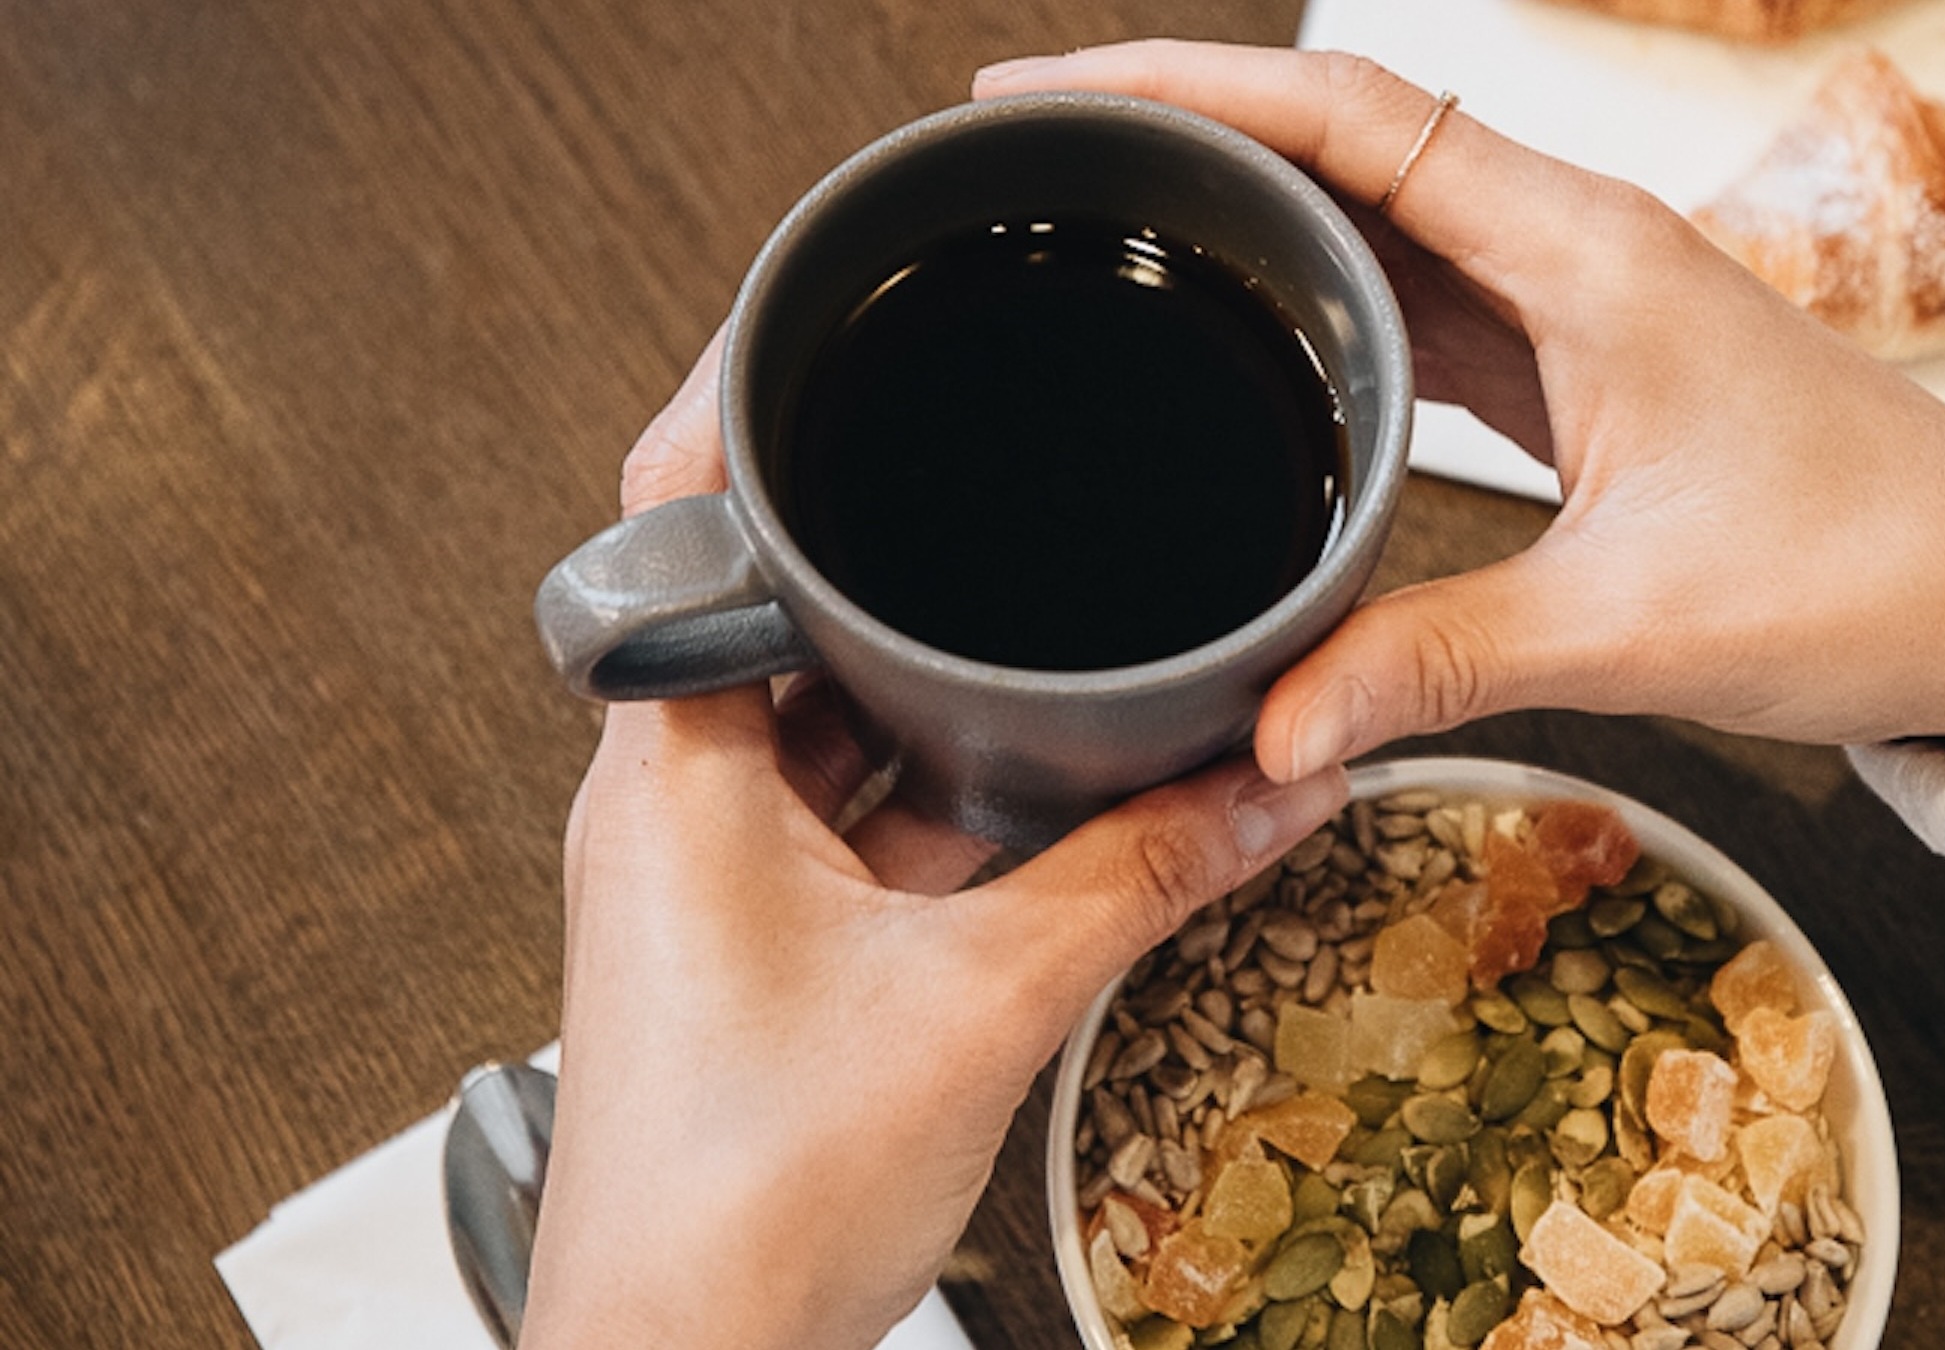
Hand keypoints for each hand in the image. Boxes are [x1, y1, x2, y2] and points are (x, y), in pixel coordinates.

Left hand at [519, 333, 1349, 1349]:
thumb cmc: (744, 1200)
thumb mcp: (986, 1001)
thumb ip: (1142, 877)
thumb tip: (1269, 785)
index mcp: (677, 764)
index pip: (675, 510)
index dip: (752, 394)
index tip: (841, 322)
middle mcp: (673, 795)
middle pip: (777, 601)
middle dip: (895, 552)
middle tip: (1004, 487)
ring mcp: (714, 867)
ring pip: (830, 717)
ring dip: (932, 691)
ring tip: (1048, 647)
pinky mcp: (760, 937)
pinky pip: (859, 814)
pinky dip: (945, 791)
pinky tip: (1042, 793)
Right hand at [978, 43, 1944, 765]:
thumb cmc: (1864, 575)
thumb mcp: (1634, 623)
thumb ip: (1438, 657)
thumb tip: (1272, 722)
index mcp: (1583, 254)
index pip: (1353, 119)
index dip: (1189, 91)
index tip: (1048, 100)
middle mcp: (1569, 247)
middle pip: (1343, 140)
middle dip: (1181, 134)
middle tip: (1032, 166)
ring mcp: (1571, 300)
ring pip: (1376, 215)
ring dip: (1245, 211)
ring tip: (1101, 230)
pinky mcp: (1574, 362)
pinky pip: (1418, 295)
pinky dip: (1318, 297)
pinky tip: (1243, 332)